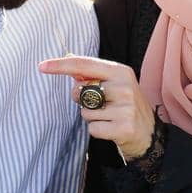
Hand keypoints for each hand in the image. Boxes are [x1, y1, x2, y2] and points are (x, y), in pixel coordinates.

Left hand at [38, 55, 155, 160]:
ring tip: (110, 117)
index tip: (41, 66)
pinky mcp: (123, 128)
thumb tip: (67, 58)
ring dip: (91, 118)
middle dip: (81, 100)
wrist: (150, 134)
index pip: (84, 64)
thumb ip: (91, 74)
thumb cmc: (125, 106)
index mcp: (120, 71)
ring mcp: (125, 108)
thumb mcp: (114, 84)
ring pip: (85, 112)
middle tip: (100, 105)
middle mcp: (124, 87)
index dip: (60, 65)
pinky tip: (112, 129)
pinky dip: (97, 131)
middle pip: (80, 91)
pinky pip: (92, 128)